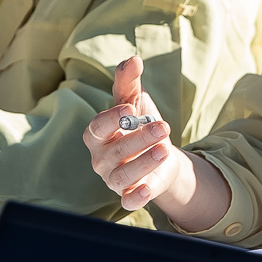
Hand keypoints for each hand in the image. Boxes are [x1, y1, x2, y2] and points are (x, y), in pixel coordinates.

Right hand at [82, 55, 199, 216]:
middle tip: (162, 127)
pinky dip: (136, 198)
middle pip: (115, 151)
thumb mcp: (136, 102)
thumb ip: (129, 82)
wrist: (161, 155)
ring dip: (144, 162)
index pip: (96, 128)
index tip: (129, 110)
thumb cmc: (140, 125)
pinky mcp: (128, 196)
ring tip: (165, 149)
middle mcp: (101, 158)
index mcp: (98, 135)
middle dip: (139, 138)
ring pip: (124, 175)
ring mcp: (113, 179)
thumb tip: (133, 59)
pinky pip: (127, 201)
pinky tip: (149, 188)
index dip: (110, 119)